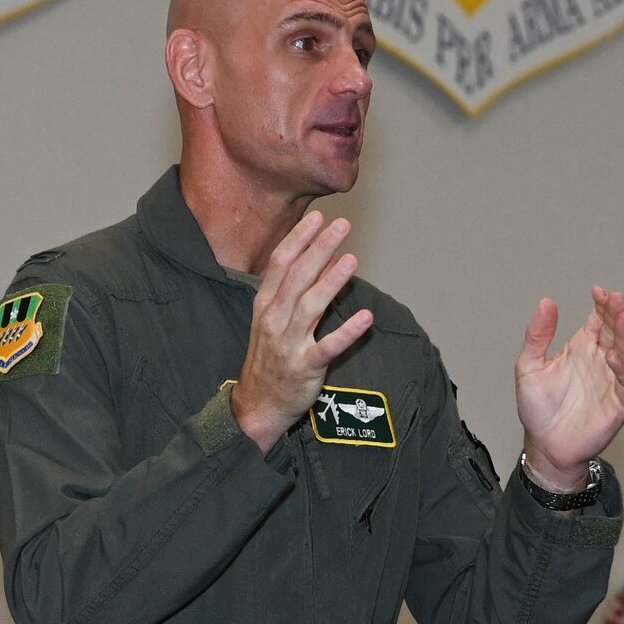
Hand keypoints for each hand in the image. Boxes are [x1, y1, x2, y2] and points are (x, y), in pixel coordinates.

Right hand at [230, 211, 374, 450]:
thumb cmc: (268, 360)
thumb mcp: (271, 321)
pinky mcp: (306, 367)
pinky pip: (328, 347)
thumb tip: (322, 261)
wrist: (257, 406)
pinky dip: (347, 332)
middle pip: (298, 277)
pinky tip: (366, 318)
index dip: (299, 238)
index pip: (281, 263)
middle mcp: (275, 320)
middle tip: (342, 227)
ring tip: (352, 259)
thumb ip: (293, 292)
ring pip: (311, 306)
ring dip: (332, 282)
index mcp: (265, 305)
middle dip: (320, 249)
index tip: (318, 217)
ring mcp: (289, 344)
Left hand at [516, 287, 623, 489]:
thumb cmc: (538, 409)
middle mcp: (600, 361)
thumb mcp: (528, 367)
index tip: (598, 291)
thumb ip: (537, 336)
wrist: (545, 447)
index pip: (598, 320)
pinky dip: (623, 369)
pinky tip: (615, 356)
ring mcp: (611, 382)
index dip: (602, 304)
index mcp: (582, 349)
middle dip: (617, 314)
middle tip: (616, 299)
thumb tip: (546, 303)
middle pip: (615, 332)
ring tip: (622, 318)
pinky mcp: (618, 404)